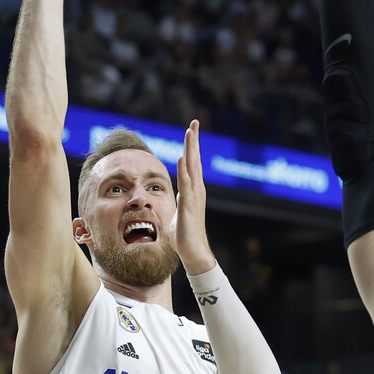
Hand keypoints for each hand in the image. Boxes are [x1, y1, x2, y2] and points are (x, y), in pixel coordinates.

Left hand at [173, 120, 215, 276]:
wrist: (193, 252)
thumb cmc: (184, 234)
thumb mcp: (179, 211)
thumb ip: (180, 200)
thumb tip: (177, 195)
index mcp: (193, 189)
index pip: (192, 163)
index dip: (192, 146)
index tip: (191, 128)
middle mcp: (197, 189)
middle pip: (195, 159)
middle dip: (194, 140)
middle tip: (194, 122)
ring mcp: (194, 196)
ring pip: (192, 167)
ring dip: (191, 149)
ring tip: (190, 132)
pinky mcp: (189, 205)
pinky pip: (186, 184)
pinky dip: (184, 170)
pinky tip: (183, 158)